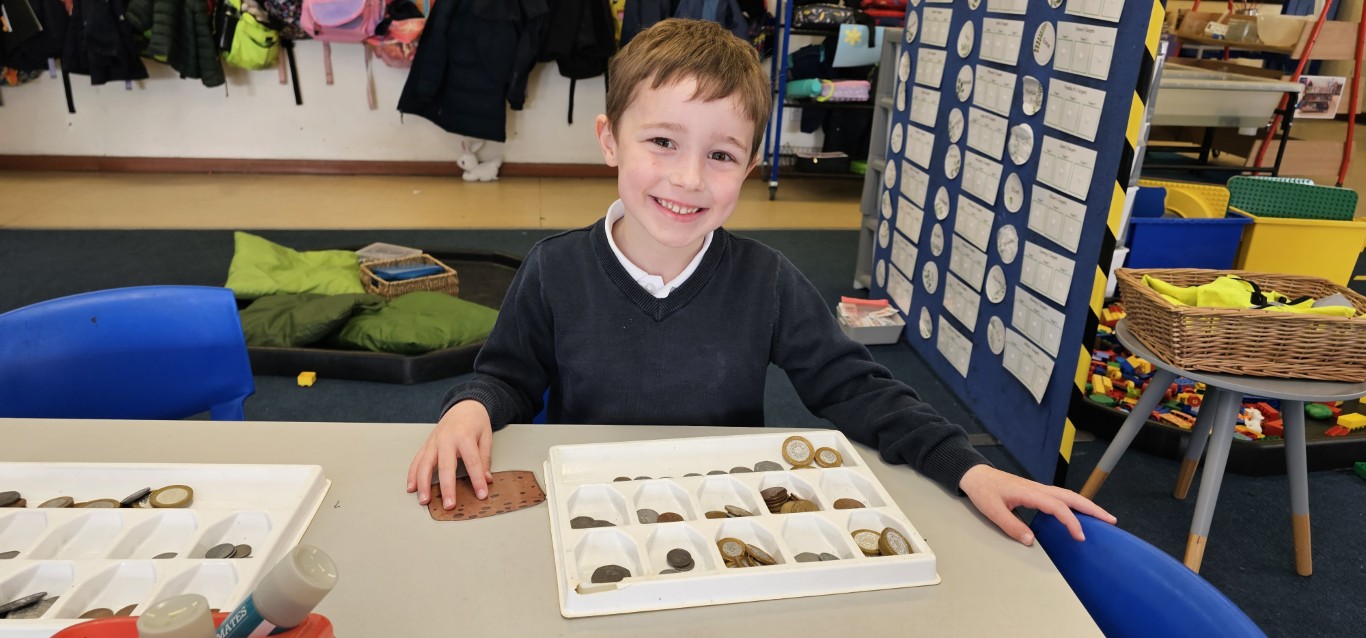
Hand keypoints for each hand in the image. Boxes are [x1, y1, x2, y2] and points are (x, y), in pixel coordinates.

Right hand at [406, 400, 494, 510]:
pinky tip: (412, 488)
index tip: (481, 494)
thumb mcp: (486, 437)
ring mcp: (433, 442)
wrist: (463, 406)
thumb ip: (485, 459)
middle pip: (445, 467)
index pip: (472, 462)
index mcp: (465, 436)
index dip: (477, 480)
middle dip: (447, 488)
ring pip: (425, 465)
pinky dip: (413, 475)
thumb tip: (486, 480)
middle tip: (449, 505)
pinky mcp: (426, 445)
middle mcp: (446, 439)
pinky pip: (417, 460)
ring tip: (424, 501)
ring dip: (423, 484)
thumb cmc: (476, 422)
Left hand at [958, 464, 1115, 544]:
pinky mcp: (1037, 492)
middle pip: (1071, 497)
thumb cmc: (983, 491)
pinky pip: (1061, 498)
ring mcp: (1039, 489)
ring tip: (1104, 518)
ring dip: (1087, 506)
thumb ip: (1011, 526)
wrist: (976, 475)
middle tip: (1111, 521)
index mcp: (1030, 492)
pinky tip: (1080, 513)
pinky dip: (1075, 504)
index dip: (1071, 522)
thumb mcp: (993, 510)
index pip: (1058, 507)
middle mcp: (1038, 489)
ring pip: (1068, 496)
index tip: (1080, 537)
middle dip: (1092, 509)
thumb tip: (1031, 541)